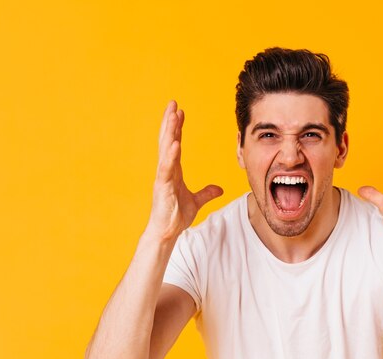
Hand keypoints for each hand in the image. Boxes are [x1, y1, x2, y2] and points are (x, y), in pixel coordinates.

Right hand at [146, 100, 222, 240]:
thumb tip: (219, 188)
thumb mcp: (196, 201)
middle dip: (169, 121)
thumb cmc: (175, 216)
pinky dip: (170, 155)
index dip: (177, 128)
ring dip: (168, 131)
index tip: (180, 112)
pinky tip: (174, 143)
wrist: (166, 232)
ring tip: (172, 115)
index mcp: (173, 170)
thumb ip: (207, 192)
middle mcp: (166, 170)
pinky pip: (166, 168)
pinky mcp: (163, 187)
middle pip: (167, 140)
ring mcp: (163, 177)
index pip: (175, 143)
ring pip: (165, 149)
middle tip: (172, 103)